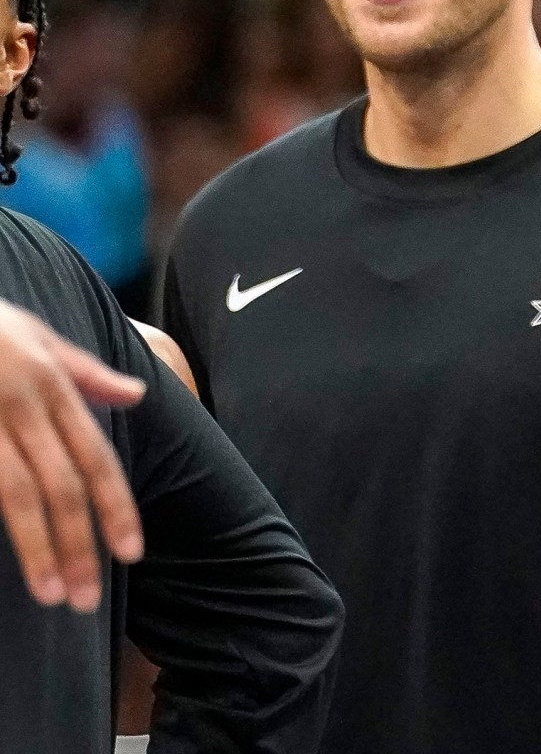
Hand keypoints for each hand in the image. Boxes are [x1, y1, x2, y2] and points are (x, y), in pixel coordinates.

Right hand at [0, 299, 144, 610]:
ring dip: (39, 548)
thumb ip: (84, 372)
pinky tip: (11, 563)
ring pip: (16, 495)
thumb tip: (134, 396)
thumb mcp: (34, 333)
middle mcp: (19, 405)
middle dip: (80, 545)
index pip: (95, 458)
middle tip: (87, 600)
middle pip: (61, 486)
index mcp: (49, 385)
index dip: (116, 508)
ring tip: (52, 595)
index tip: (131, 555)